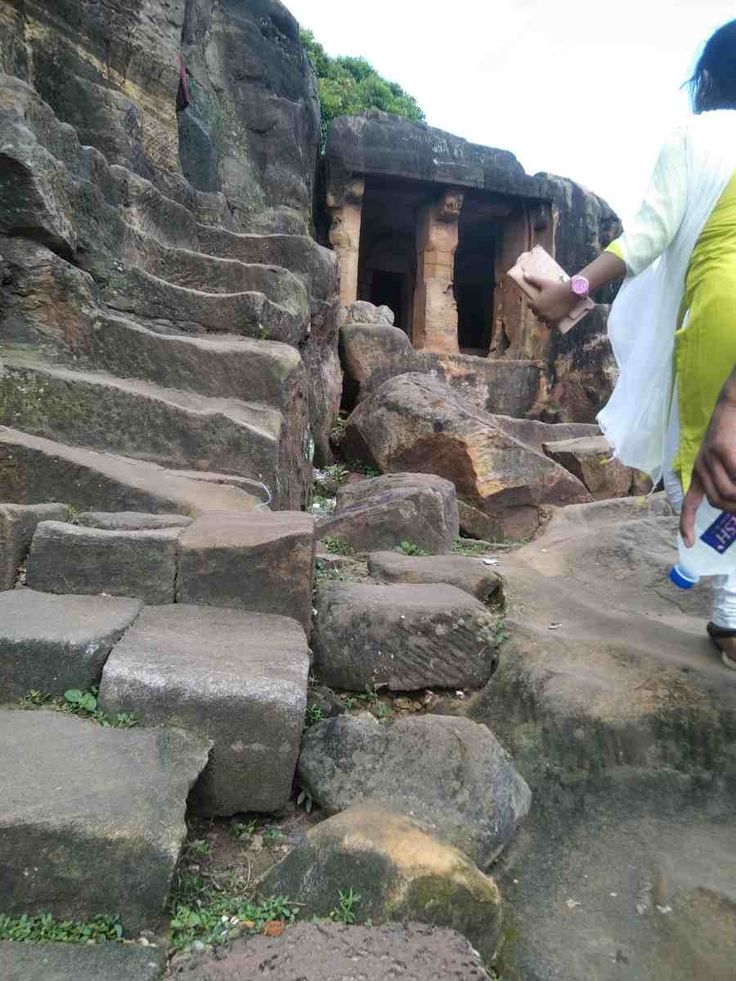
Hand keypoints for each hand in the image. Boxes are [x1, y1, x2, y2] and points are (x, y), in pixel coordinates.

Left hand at [524, 273, 576, 325]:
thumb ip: (533, 280)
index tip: (536, 300)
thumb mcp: (544, 283)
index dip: (532, 302)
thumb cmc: (556, 287)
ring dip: (543, 317)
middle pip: (535, 313)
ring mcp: (547, 318)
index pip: (529, 305)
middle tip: (544, 305)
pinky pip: (549, 326)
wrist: (571, 293)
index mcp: (535, 304)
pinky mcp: (555, 322)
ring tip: (547, 312)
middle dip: (538, 310)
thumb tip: (524, 275)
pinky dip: (549, 324)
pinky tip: (551, 320)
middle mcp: (540, 312)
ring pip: (541, 320)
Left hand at [680, 389, 735, 545]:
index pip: (690, 503)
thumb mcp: (729, 461)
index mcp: (699, 473)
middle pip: (718, 502)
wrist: (733, 403)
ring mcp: (709, 458)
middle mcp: (700, 467)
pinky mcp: (722, 449)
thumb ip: (730, 482)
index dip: (687, 524)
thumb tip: (733, 508)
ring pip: (728, 493)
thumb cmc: (735, 435)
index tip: (689, 544)